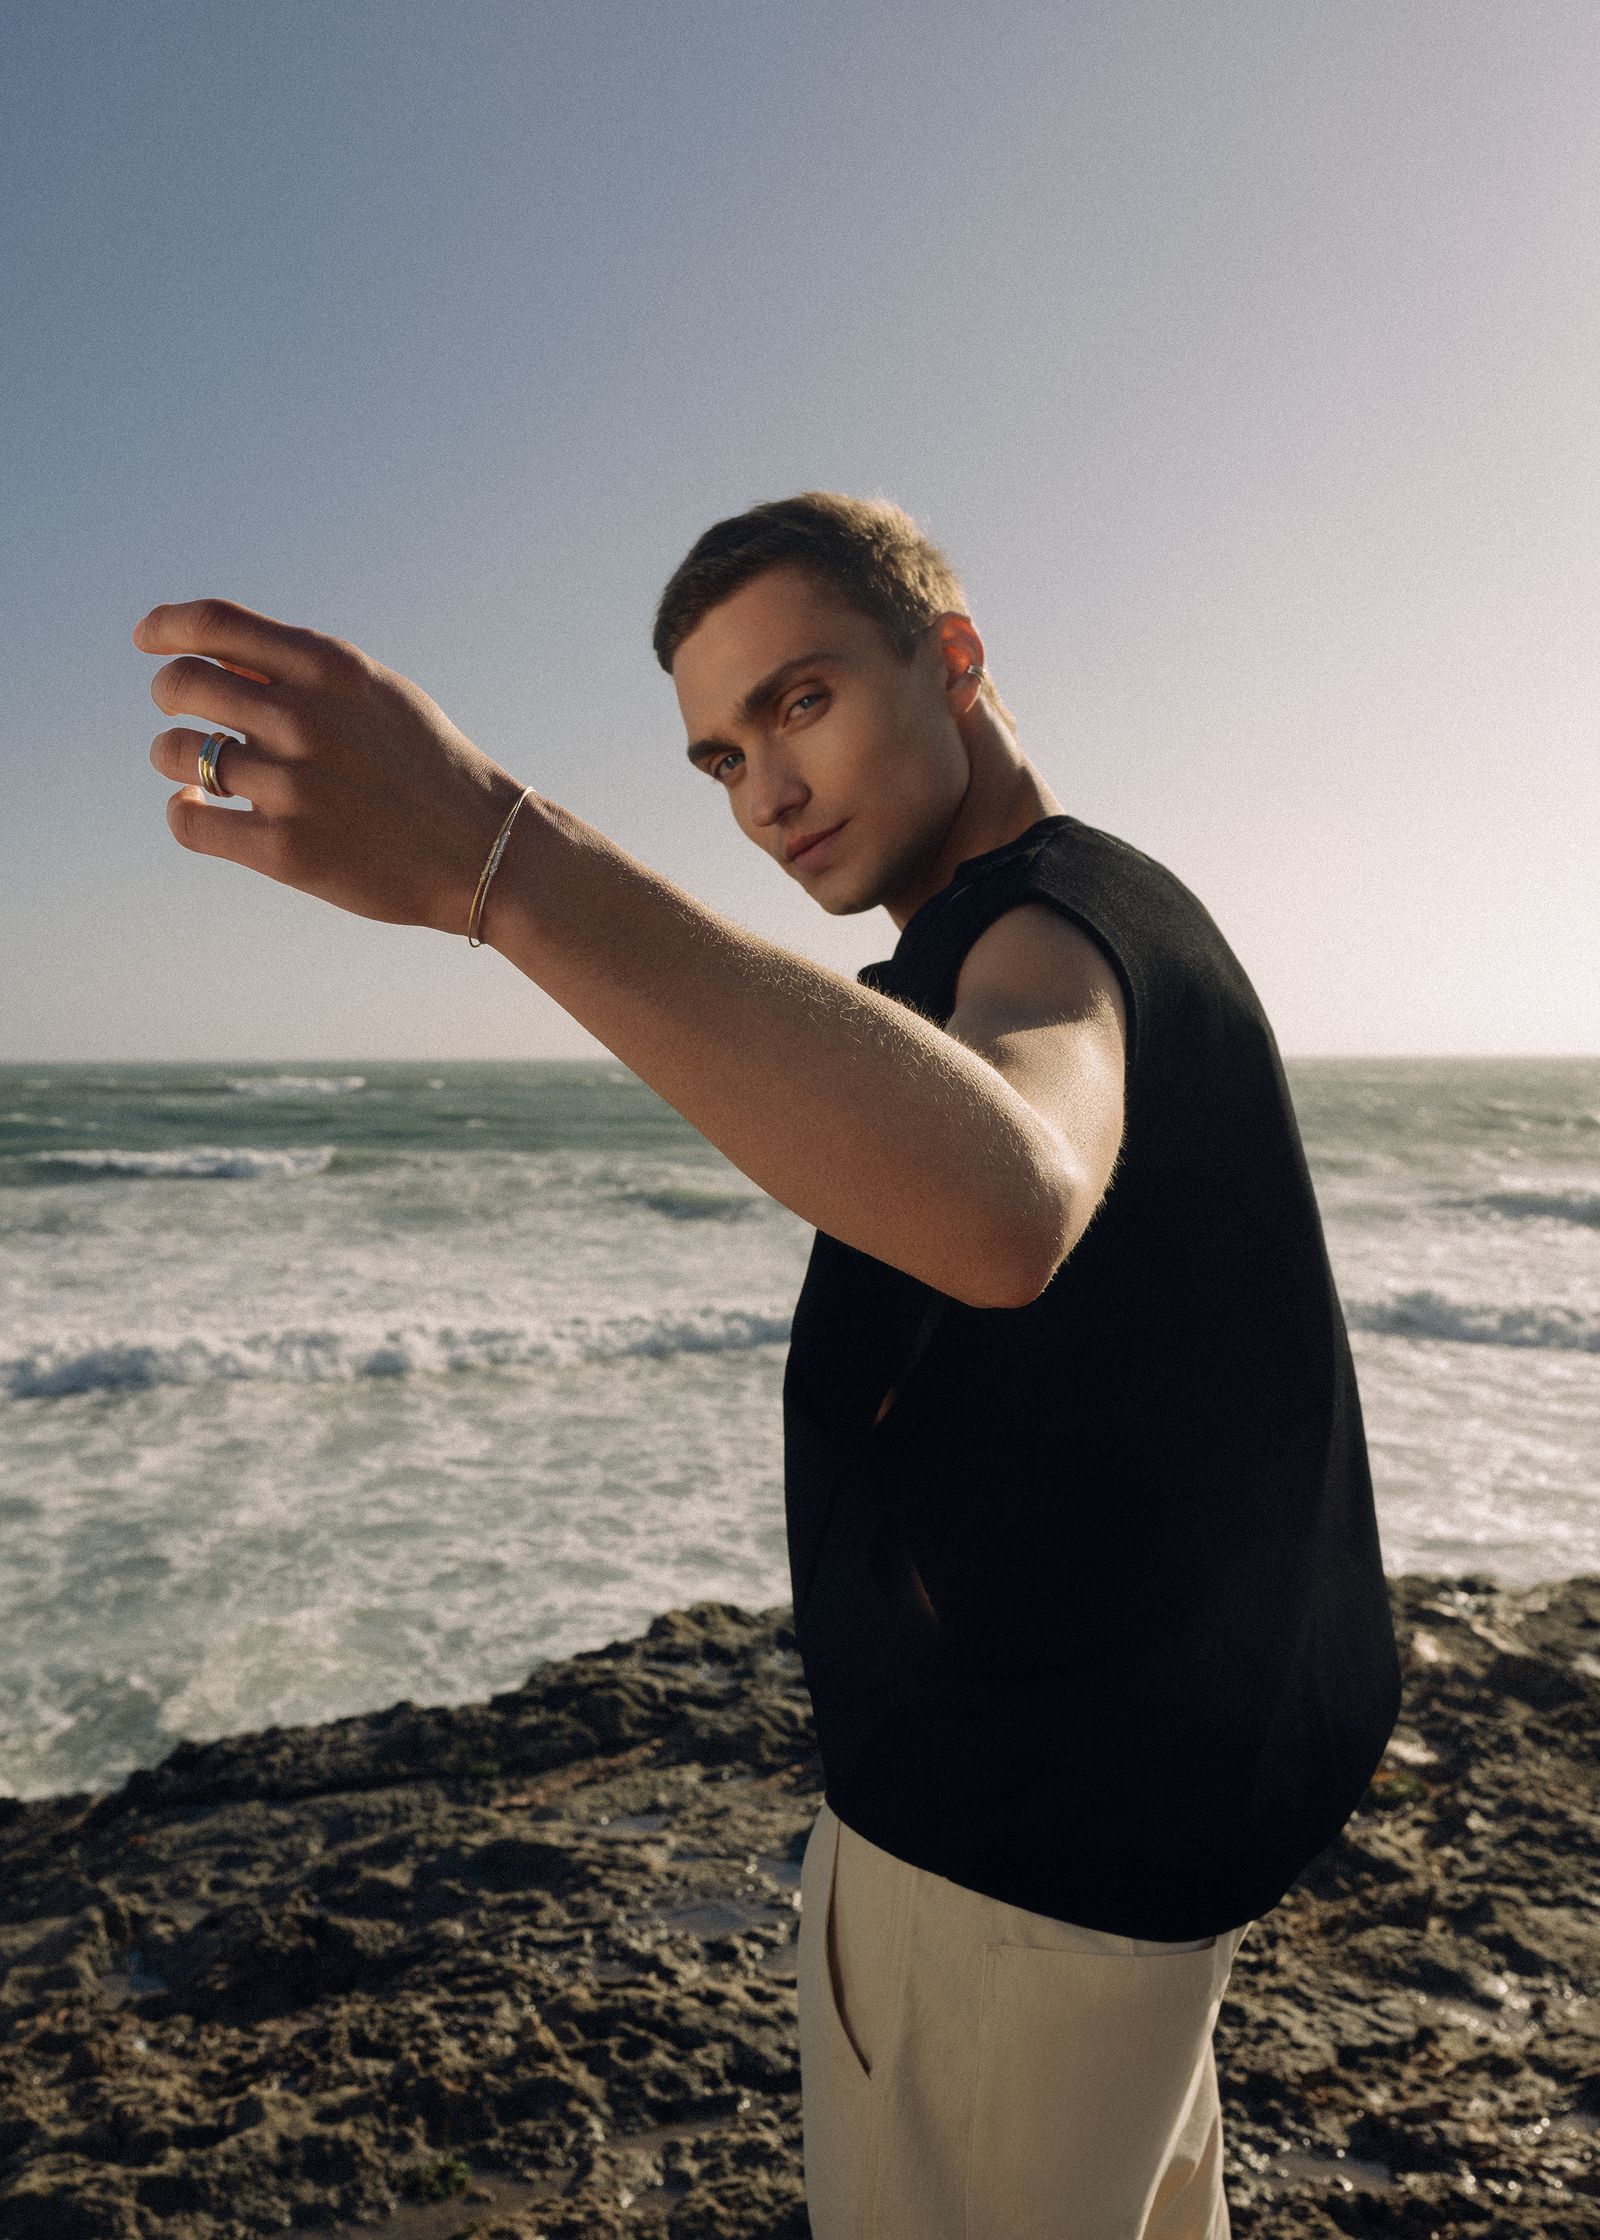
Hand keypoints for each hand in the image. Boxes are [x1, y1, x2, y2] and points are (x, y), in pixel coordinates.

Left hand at [138, 597, 529, 934]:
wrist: (485, 852)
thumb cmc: (428, 768)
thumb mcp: (378, 695)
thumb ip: (303, 673)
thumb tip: (218, 656)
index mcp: (330, 668)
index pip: (212, 624)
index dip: (165, 626)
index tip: (147, 639)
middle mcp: (304, 720)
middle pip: (180, 684)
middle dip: (169, 695)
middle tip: (181, 714)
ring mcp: (292, 787)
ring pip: (176, 753)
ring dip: (174, 757)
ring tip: (195, 770)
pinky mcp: (284, 851)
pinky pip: (189, 820)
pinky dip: (183, 811)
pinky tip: (199, 808)